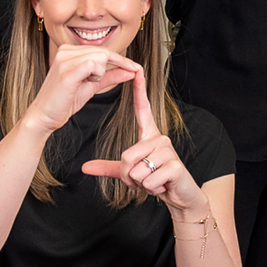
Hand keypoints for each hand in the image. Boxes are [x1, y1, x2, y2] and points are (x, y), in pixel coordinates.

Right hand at [25, 46, 139, 135]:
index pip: (101, 50)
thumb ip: (110, 76)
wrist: (44, 116)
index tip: (136, 67)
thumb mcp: (91, 86)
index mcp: (68, 52)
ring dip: (102, 73)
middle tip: (127, 74)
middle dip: (118, 65)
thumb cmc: (64, 101)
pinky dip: (98, 74)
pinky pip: (93, 64)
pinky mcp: (66, 73)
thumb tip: (131, 71)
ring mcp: (64, 61)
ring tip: (91, 82)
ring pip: (99, 57)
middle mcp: (65, 52)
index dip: (121, 59)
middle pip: (103, 51)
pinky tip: (91, 81)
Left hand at [81, 70, 206, 213]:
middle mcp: (159, 138)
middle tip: (143, 178)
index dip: (139, 90)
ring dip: (140, 183)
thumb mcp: (130, 173)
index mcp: (149, 135)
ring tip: (153, 181)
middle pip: (126, 156)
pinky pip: (147, 179)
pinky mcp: (174, 167)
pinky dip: (150, 189)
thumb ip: (109, 167)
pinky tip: (162, 186)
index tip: (137, 71)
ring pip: (135, 169)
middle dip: (129, 175)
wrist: (182, 196)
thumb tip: (84, 167)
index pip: (143, 109)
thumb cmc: (156, 180)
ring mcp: (168, 151)